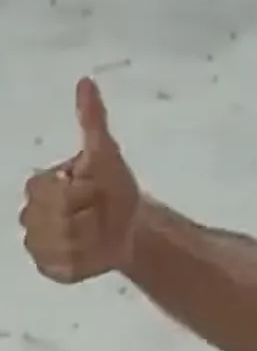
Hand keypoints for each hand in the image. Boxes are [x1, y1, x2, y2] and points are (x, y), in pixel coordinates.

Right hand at [20, 77, 141, 282]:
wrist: (133, 226)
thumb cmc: (116, 188)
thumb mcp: (107, 154)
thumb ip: (93, 120)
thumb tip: (86, 81)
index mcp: (39, 186)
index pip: (58, 194)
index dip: (85, 193)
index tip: (95, 189)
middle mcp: (30, 216)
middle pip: (59, 223)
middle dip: (90, 217)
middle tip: (100, 211)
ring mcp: (38, 244)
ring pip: (63, 247)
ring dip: (92, 240)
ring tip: (99, 232)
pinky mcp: (51, 269)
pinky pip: (66, 269)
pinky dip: (87, 262)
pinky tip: (95, 253)